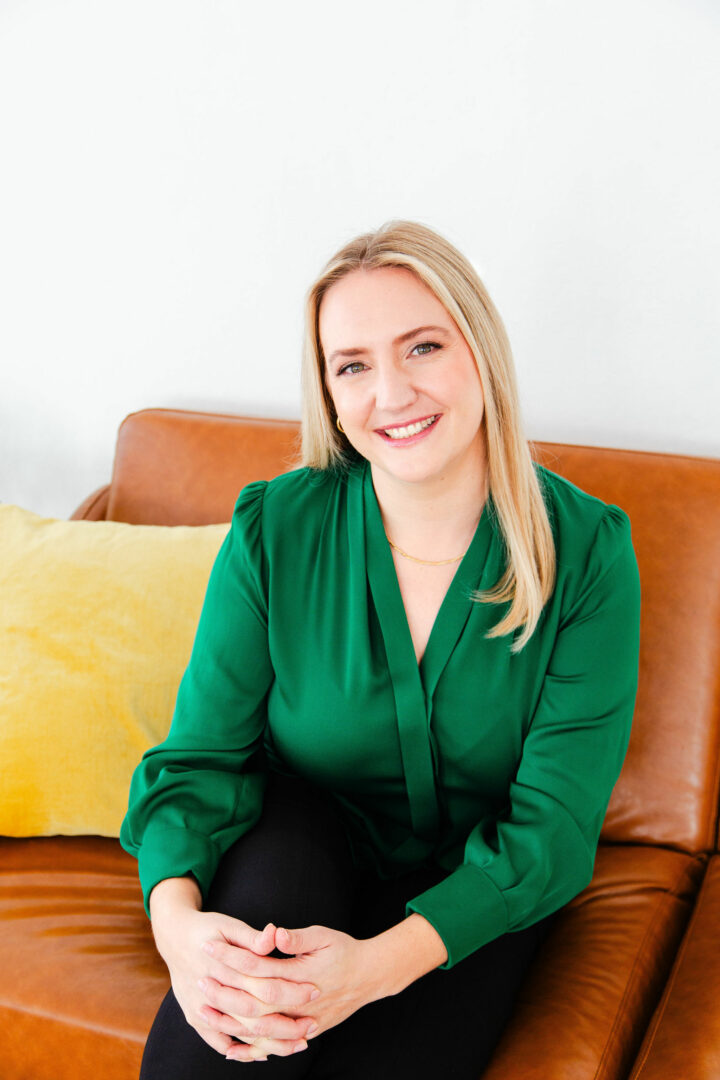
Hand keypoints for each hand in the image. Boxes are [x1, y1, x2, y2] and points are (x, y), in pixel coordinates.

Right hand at [152, 908, 318, 1062]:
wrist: (173, 938)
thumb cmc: (207, 929)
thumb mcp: (229, 925)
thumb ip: (253, 937)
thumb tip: (276, 934)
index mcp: (222, 966)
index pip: (263, 983)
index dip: (290, 989)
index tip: (314, 991)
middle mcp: (211, 991)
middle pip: (254, 1013)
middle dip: (286, 1023)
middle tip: (313, 1024)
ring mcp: (201, 1008)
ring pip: (240, 1032)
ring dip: (271, 1041)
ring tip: (299, 1042)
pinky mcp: (195, 1018)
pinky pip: (219, 1041)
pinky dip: (241, 1051)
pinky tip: (264, 1054)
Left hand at [210, 924, 384, 1061]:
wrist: (369, 977)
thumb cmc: (344, 951)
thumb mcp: (324, 936)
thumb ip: (298, 938)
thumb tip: (274, 933)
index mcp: (300, 975)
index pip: (258, 966)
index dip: (231, 956)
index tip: (209, 946)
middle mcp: (299, 1003)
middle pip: (252, 1002)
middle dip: (223, 992)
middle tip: (198, 980)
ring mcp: (301, 1022)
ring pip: (259, 1029)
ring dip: (229, 1021)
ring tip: (203, 1011)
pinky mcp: (303, 1033)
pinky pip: (272, 1047)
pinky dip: (250, 1050)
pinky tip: (230, 1049)